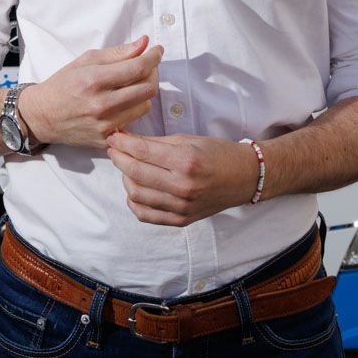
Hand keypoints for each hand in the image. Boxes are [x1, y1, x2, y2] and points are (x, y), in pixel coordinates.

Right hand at [16, 34, 162, 148]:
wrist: (42, 115)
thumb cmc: (63, 84)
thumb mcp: (86, 60)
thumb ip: (118, 53)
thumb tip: (144, 43)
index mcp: (94, 80)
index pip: (137, 68)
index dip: (153, 57)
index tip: (157, 50)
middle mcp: (101, 105)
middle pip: (148, 88)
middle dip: (152, 73)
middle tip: (146, 67)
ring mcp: (105, 125)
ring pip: (145, 106)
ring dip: (143, 93)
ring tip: (132, 86)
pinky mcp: (106, 139)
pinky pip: (133, 123)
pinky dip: (133, 110)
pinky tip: (123, 103)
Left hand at [105, 132, 261, 227]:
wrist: (244, 177)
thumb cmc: (218, 153)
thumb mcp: (189, 140)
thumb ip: (156, 142)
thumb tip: (127, 139)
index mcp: (186, 161)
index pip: (142, 152)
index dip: (122, 143)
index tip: (113, 137)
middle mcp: (183, 186)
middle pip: (134, 173)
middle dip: (118, 158)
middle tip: (114, 150)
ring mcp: (181, 207)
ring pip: (136, 195)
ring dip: (125, 179)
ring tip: (127, 167)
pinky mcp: (181, 220)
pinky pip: (145, 214)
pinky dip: (134, 201)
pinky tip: (136, 188)